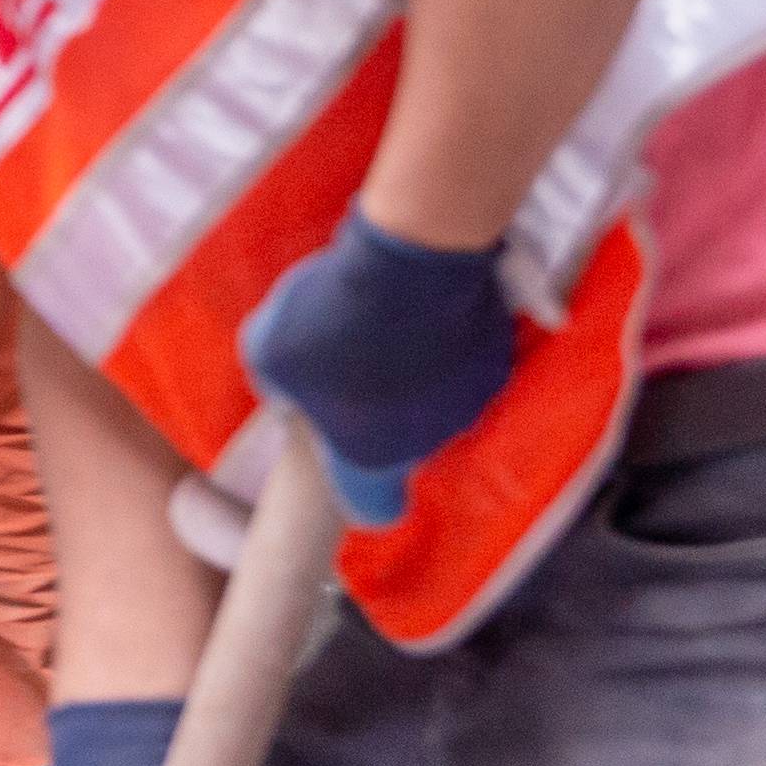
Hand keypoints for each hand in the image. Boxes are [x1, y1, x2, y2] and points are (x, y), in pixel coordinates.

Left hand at [239, 209, 514, 527]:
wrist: (413, 258)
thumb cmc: (331, 314)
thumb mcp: (269, 351)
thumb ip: (274, 389)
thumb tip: (283, 399)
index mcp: (370, 458)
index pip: (374, 507)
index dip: (357, 491)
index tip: (344, 454)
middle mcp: (428, 443)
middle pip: (402, 444)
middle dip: (379, 414)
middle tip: (351, 361)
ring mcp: (469, 404)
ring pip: (436, 404)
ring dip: (414, 378)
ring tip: (384, 324)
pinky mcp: (496, 361)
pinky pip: (463, 363)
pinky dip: (446, 343)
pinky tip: (423, 306)